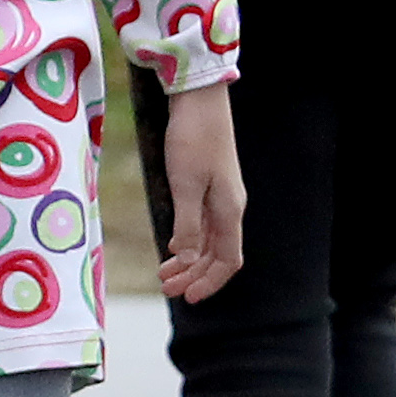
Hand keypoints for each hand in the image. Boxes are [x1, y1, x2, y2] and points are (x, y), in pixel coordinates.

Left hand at [155, 83, 247, 302]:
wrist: (198, 97)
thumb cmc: (192, 138)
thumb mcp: (185, 184)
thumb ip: (188, 225)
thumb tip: (189, 262)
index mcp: (229, 210)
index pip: (228, 260)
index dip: (210, 283)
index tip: (187, 298)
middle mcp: (230, 206)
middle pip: (218, 255)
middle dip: (194, 276)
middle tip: (166, 289)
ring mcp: (221, 195)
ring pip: (210, 240)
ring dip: (190, 260)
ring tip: (165, 273)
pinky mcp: (210, 184)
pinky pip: (204, 223)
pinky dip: (190, 240)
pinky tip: (173, 245)